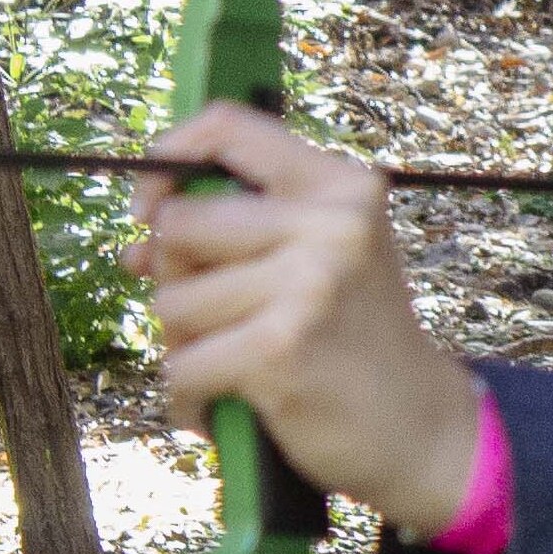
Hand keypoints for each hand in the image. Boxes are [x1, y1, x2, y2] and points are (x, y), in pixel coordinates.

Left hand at [128, 103, 484, 533]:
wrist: (419, 427)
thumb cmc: (356, 337)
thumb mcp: (326, 256)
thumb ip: (240, 232)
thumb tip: (133, 248)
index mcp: (340, 187)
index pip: (227, 127)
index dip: (168, 160)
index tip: (153, 208)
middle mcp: (330, 225)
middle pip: (178, 223)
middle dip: (174, 275)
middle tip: (216, 313)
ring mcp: (306, 286)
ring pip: (171, 301)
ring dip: (186, 343)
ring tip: (236, 360)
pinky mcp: (278, 350)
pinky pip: (181, 365)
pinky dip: (192, 397)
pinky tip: (227, 404)